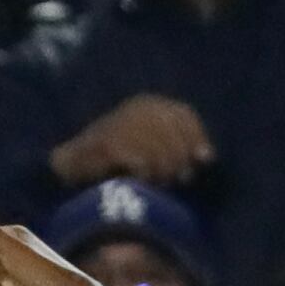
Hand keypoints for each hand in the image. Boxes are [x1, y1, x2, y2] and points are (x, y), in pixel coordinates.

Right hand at [51, 92, 212, 187]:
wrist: (75, 168)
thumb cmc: (120, 161)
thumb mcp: (153, 150)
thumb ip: (179, 149)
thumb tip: (209, 156)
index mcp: (148, 104)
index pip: (183, 114)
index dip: (197, 136)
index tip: (205, 159)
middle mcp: (135, 107)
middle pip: (172, 129)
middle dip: (180, 155)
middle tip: (181, 178)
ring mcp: (120, 123)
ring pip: (157, 146)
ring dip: (163, 168)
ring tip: (161, 182)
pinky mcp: (107, 143)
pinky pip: (139, 159)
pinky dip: (144, 173)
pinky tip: (143, 180)